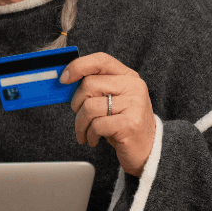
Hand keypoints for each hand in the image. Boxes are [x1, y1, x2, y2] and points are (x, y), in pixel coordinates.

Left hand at [62, 53, 155, 176]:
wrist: (147, 150)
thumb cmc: (123, 124)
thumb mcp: (112, 101)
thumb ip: (96, 88)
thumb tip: (66, 81)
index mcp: (128, 76)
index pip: (101, 60)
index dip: (78, 66)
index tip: (64, 79)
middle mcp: (134, 87)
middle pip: (89, 84)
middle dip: (76, 104)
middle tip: (79, 117)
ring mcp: (134, 104)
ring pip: (89, 106)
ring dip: (80, 124)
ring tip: (85, 132)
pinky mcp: (130, 124)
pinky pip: (97, 125)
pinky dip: (90, 134)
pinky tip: (94, 139)